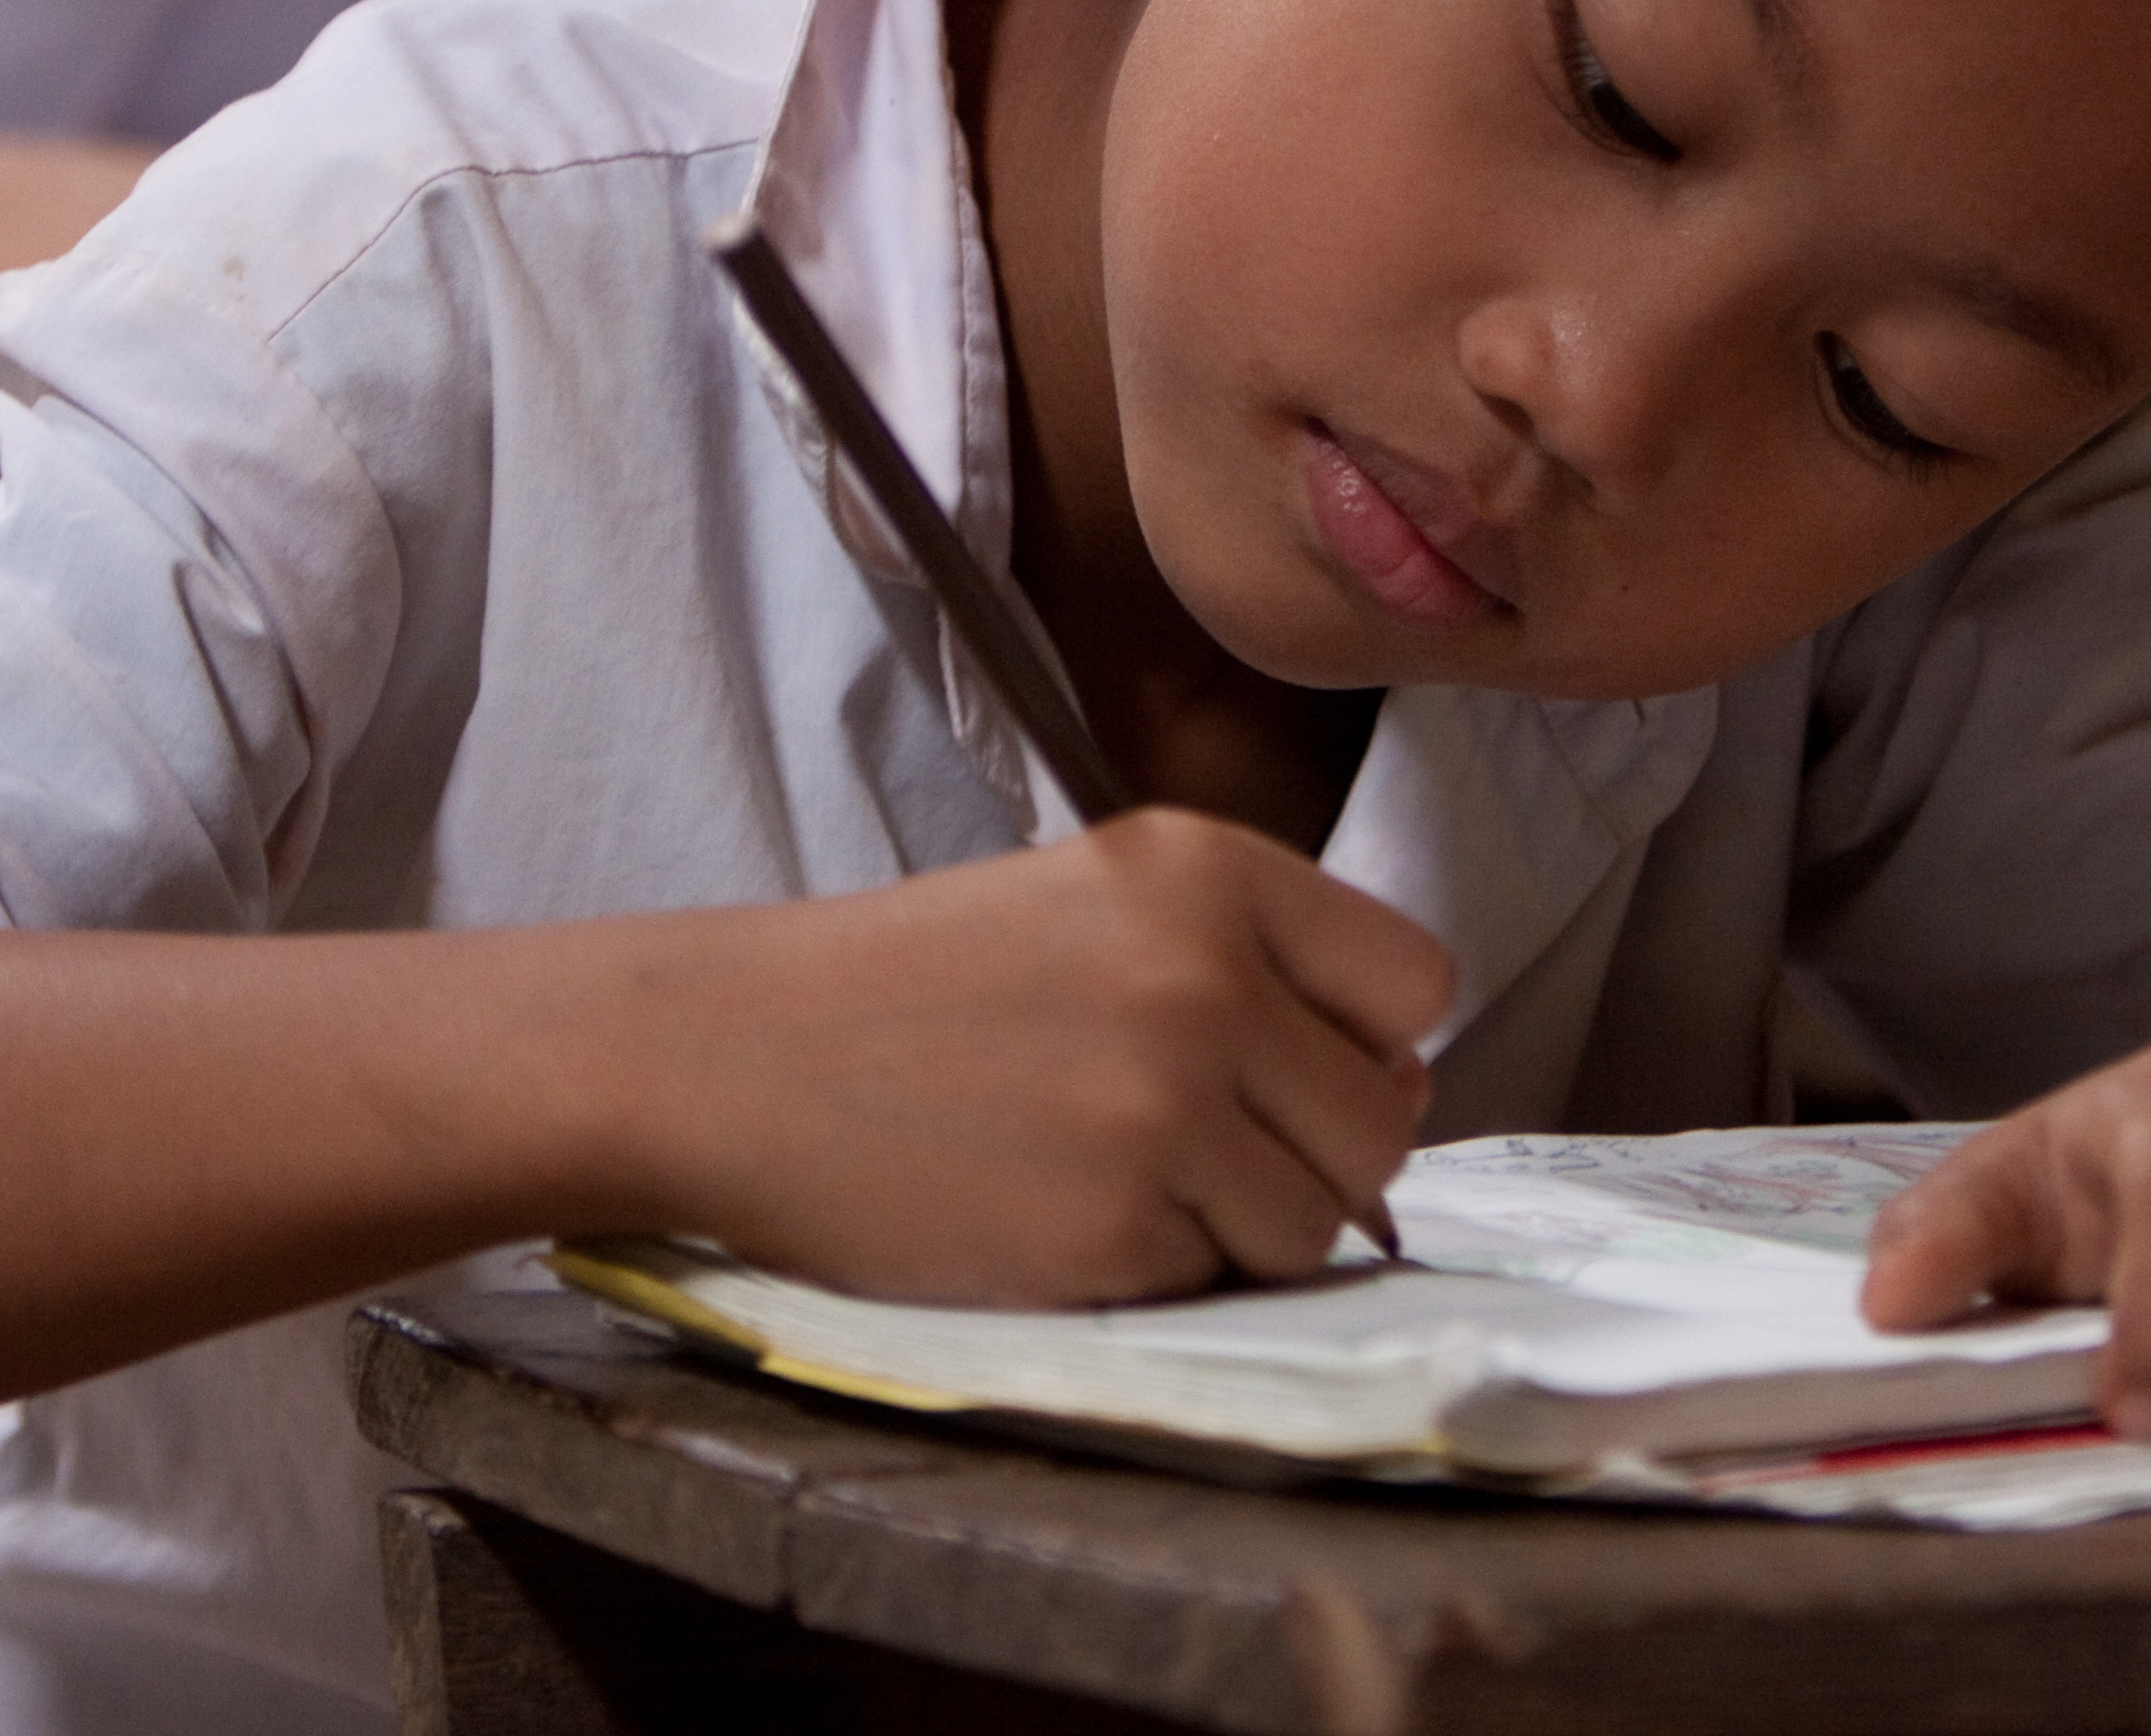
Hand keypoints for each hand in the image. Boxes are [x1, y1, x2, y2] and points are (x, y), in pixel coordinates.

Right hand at [630, 809, 1451, 1306]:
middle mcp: (1207, 977)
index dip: (1365, 1040)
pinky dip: (1160, 1266)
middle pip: (1385, 1120)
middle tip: (1199, 1140)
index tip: (1290, 1061)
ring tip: (1127, 1176)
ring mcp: (1163, 1110)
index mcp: (1211, 872)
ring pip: (1319, 1221)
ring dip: (1246, 1224)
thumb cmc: (921, 983)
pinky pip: (1217, 1279)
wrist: (735, 1055)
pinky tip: (1064, 1211)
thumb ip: (1258, 965)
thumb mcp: (1102, 902)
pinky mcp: (1111, 1231)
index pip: (1415, 984)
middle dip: (1314, 1150)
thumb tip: (1402, 1092)